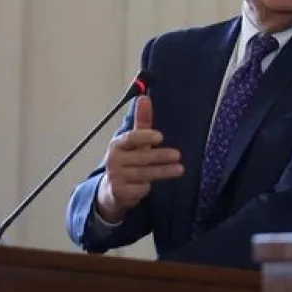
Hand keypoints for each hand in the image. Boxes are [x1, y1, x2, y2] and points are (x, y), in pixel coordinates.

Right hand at [95, 96, 182, 223]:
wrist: (112, 189)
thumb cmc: (127, 160)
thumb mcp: (134, 141)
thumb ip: (141, 121)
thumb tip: (143, 98)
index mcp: (117, 145)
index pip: (130, 138)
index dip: (144, 137)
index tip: (160, 136)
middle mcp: (114, 160)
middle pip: (141, 157)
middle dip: (160, 156)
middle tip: (177, 155)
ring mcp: (116, 177)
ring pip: (144, 174)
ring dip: (163, 172)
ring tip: (180, 169)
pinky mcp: (119, 193)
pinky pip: (139, 189)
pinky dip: (147, 188)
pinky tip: (154, 186)